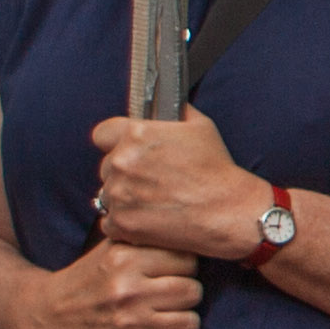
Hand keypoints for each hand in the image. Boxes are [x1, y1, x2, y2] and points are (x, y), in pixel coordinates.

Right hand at [22, 235, 206, 328]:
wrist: (49, 316)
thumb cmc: (90, 277)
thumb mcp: (112, 247)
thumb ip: (147, 237)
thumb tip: (194, 230)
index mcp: (125, 259)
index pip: (187, 259)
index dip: (184, 265)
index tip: (172, 269)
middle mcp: (129, 291)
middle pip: (193, 291)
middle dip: (186, 291)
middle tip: (169, 291)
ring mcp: (131, 324)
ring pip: (191, 321)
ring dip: (182, 318)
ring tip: (165, 311)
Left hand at [91, 110, 268, 259]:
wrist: (227, 212)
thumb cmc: (216, 170)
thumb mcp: (200, 126)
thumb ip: (173, 113)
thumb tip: (163, 105)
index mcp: (137, 134)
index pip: (102, 134)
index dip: (115, 141)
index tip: (127, 150)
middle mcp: (122, 162)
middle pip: (106, 166)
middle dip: (124, 172)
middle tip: (150, 181)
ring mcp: (119, 194)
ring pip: (107, 194)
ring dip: (124, 198)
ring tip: (153, 203)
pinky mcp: (121, 223)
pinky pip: (110, 222)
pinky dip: (126, 223)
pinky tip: (149, 220)